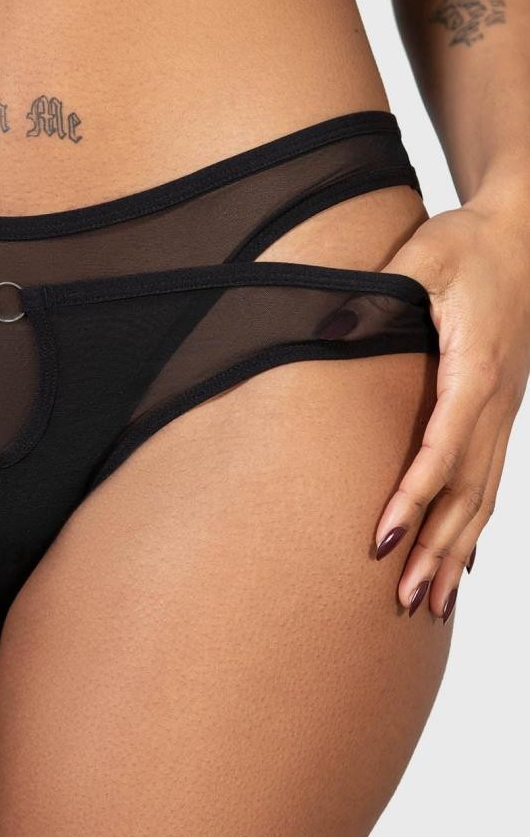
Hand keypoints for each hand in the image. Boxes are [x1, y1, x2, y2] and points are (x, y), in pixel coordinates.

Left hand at [373, 195, 529, 619]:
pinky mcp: (503, 410)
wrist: (524, 234)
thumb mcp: (423, 256)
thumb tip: (326, 331)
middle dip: (435, 547)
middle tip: (402, 596)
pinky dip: (476, 526)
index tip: (384, 536)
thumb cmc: (469, 243)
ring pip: (484, 495)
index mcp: (475, 368)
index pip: (443, 446)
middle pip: (467, 489)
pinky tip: (463, 562)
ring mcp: (505, 410)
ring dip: (457, 550)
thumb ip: (377, 293)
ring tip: (430, 603)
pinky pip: (492, 480)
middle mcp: (496, 401)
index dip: (413, 496)